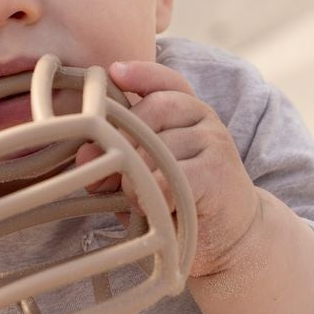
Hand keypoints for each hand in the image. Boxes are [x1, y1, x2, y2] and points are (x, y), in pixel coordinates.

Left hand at [75, 58, 262, 279]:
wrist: (231, 240)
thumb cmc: (178, 205)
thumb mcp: (141, 178)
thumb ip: (114, 161)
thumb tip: (83, 155)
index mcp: (186, 112)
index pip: (165, 81)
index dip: (141, 74)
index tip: (113, 73)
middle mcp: (203, 119)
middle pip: (153, 109)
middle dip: (122, 140)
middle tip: (108, 178)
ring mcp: (214, 141)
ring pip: (158, 145)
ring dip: (138, 175)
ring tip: (139, 201)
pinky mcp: (218, 169)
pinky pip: (171, 173)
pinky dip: (155, 192)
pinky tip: (159, 207)